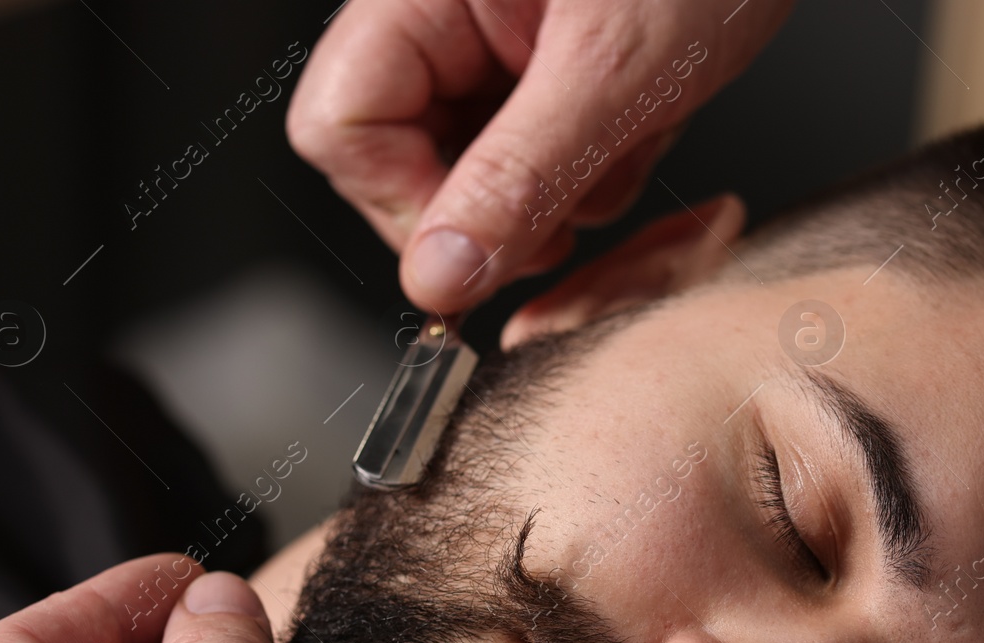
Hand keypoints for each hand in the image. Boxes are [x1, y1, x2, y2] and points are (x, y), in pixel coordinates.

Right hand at [287, 0, 792, 311]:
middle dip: (499, 203)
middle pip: (402, 162)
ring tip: (630, 128)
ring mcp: (493, 44)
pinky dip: (596, 165)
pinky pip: (538, 159)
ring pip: (479, 173)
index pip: (341, 129)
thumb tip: (439, 276)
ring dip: (562, 186)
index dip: (406, 206)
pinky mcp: (544, 69)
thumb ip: (519, 178)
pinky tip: (641, 120)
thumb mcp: (616, 72)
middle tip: (574, 192)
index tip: (488, 243)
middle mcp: (443, 16)